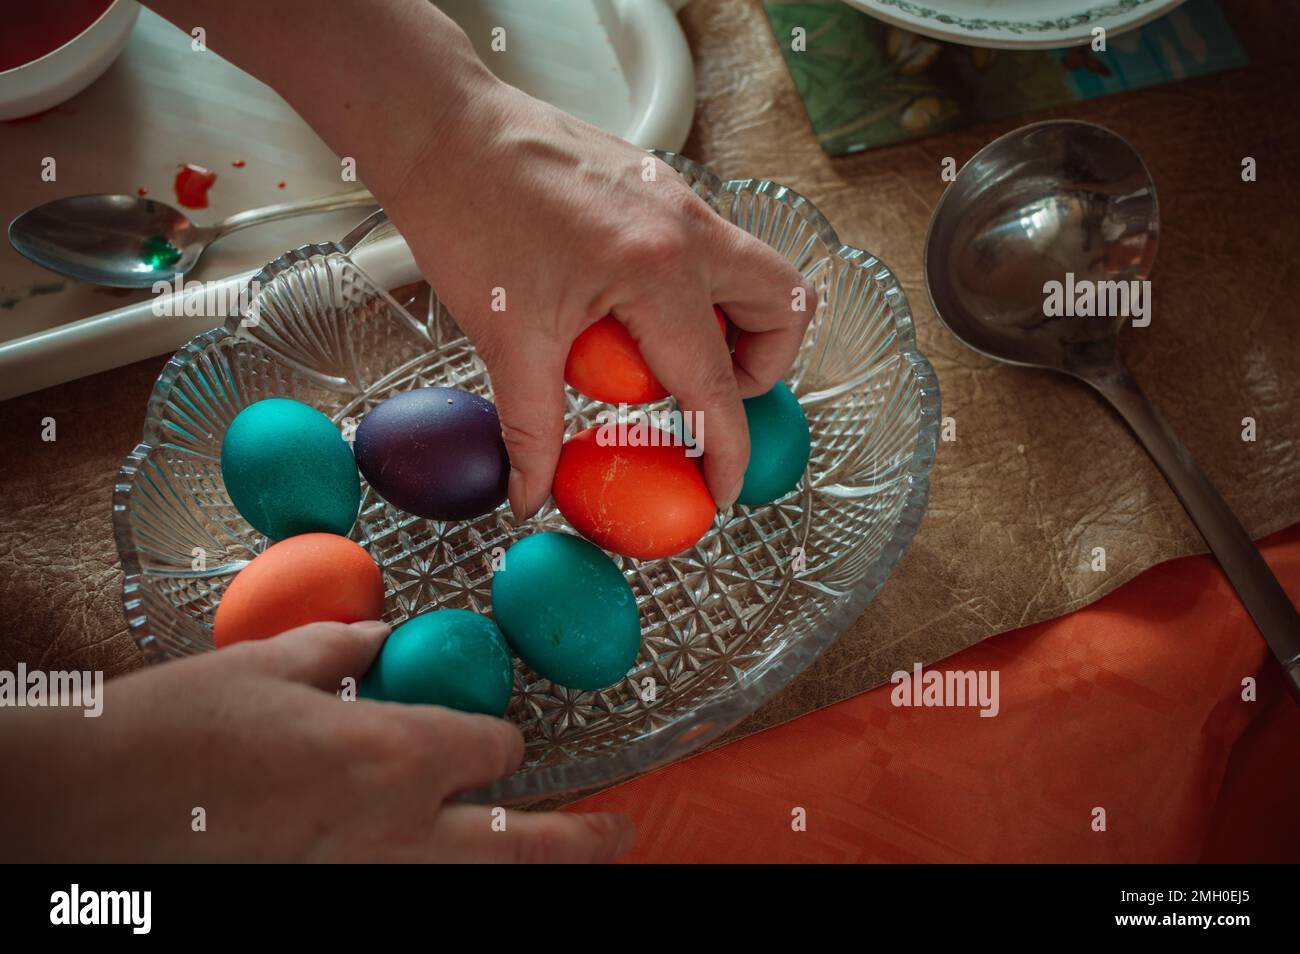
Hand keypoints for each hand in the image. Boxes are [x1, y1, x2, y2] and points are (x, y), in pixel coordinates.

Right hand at [1, 622, 632, 861]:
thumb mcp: (267, 662)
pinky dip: (447, 879)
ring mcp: (362, 878)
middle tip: (625, 832)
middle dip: (583, 838)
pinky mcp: (326, 899)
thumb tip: (380, 638)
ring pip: (475, 883)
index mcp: (391, 753)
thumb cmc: (176, 728)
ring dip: (527, 869)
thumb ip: (342, 647)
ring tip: (572, 859)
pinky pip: (410, 891)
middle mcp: (395, 830)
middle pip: (520, 844)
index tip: (501, 733)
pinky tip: (451, 867)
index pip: (490, 746)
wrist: (89, 810)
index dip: (502, 735)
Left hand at [139, 0, 815, 515]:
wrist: (441, 127)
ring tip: (668, 353)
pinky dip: (695, 288)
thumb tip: (532, 493)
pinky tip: (630, 307)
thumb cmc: (466, 216)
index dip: (726, 450)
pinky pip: (710, 246)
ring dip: (734, 323)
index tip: (719, 490)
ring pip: (755, 268)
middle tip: (708, 394)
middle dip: (764, 366)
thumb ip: (531, 427)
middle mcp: (688, 228)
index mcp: (657, 270)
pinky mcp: (660, 184)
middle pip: (785, 306)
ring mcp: (680, 198)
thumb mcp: (504, 337)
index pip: (716, 382)